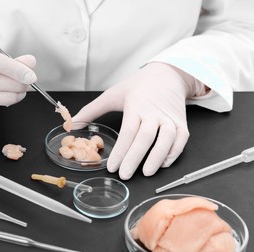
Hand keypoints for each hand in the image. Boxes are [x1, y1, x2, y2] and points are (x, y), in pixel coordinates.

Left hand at [72, 62, 205, 179]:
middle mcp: (154, 112)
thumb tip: (72, 124)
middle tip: (125, 175)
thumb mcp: (112, 94)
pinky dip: (174, 152)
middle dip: (135, 157)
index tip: (112, 166)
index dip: (121, 150)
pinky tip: (163, 163)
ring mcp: (169, 117)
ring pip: (167, 138)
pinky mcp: (181, 122)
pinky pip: (181, 139)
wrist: (167, 74)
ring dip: (157, 157)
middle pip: (146, 137)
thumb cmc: (137, 86)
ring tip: (146, 172)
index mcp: (135, 105)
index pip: (128, 131)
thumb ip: (91, 110)